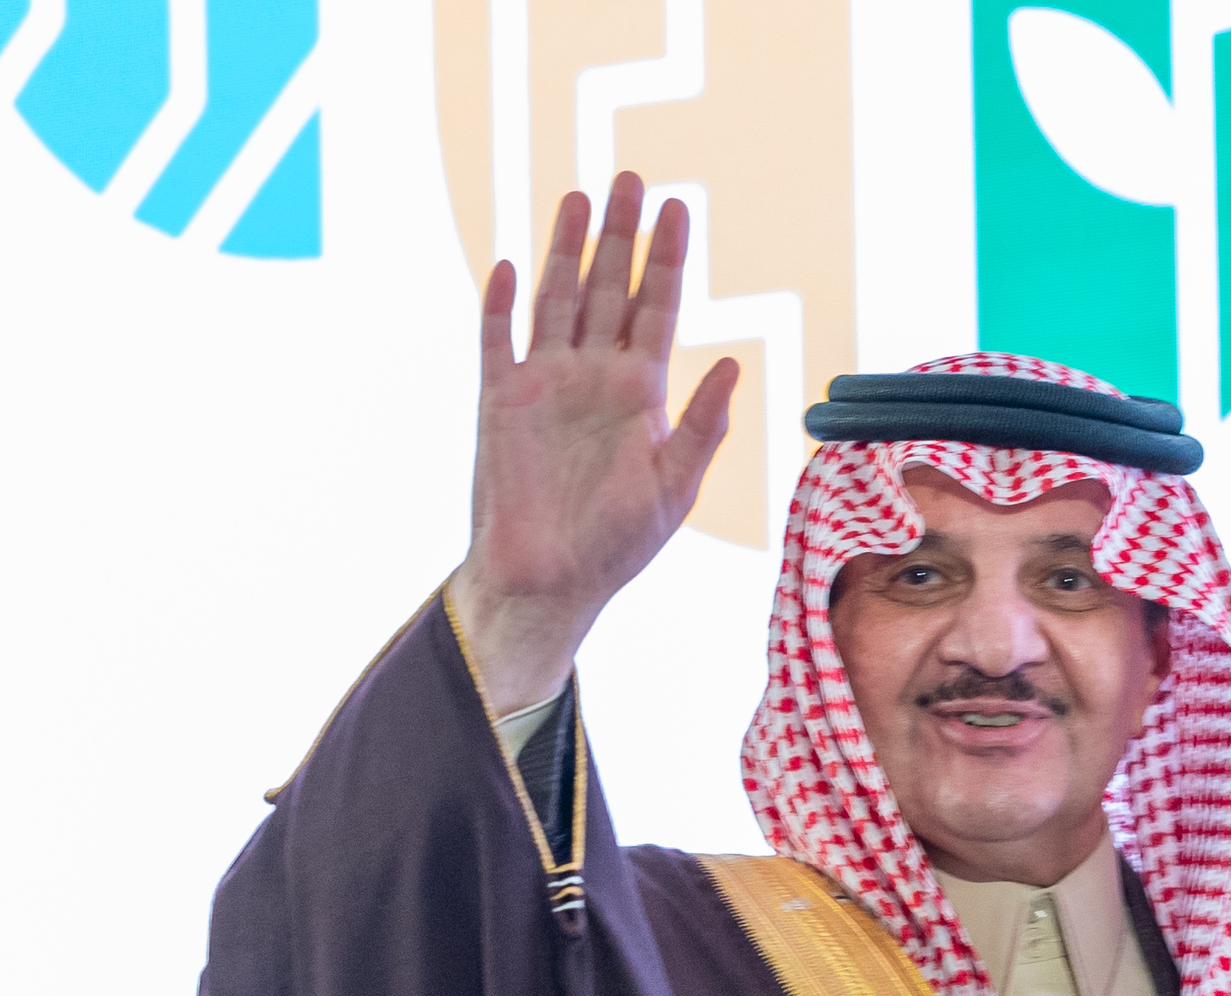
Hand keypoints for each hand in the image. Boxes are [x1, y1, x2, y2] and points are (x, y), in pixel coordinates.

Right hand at [446, 172, 741, 713]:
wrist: (548, 583)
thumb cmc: (616, 545)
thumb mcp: (675, 489)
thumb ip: (703, 427)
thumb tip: (732, 365)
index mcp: (640, 392)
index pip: (657, 307)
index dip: (667, 257)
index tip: (677, 208)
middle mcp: (593, 377)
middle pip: (608, 287)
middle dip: (619, 234)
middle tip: (629, 178)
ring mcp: (545, 385)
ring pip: (556, 300)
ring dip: (565, 249)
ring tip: (577, 196)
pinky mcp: (501, 404)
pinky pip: (498, 342)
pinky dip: (502, 305)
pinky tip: (512, 264)